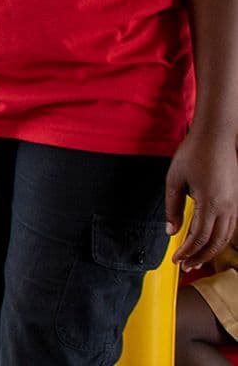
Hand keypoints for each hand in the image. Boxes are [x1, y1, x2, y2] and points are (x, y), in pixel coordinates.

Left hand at [166, 124, 237, 269]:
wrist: (216, 136)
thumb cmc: (193, 154)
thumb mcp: (174, 180)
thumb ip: (172, 207)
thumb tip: (170, 232)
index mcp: (209, 203)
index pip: (198, 237)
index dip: (186, 252)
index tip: (175, 260)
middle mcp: (226, 208)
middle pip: (214, 242)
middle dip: (199, 257)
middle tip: (185, 267)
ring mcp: (234, 205)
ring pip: (225, 238)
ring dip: (210, 251)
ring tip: (196, 260)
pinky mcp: (236, 201)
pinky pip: (230, 227)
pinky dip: (220, 240)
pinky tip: (209, 243)